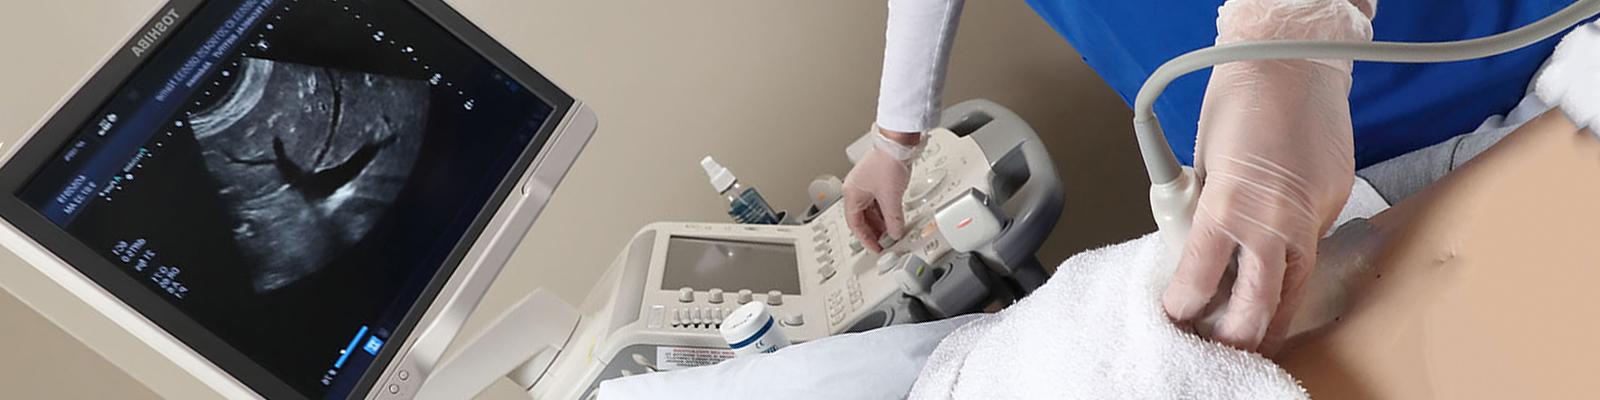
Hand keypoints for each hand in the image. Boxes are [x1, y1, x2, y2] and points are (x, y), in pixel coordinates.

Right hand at [843, 127, 920, 251]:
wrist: (898, 143)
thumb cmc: (887, 162)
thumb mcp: (891, 197)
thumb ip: (893, 219)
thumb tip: (894, 232)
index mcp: (852, 193)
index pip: (855, 224)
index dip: (866, 239)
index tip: (875, 248)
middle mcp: (856, 189)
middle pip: (862, 218)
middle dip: (874, 231)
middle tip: (884, 242)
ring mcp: (867, 184)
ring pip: (871, 211)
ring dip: (881, 222)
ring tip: (891, 232)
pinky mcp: (878, 180)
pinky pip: (879, 202)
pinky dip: (886, 212)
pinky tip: (894, 218)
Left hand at [1161, 0, 1370, 354]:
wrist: (1291, 66)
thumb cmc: (1238, 104)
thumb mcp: (1203, 165)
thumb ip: (1204, 214)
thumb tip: (1197, 253)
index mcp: (1227, 207)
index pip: (1200, 279)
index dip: (1183, 306)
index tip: (1174, 316)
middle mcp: (1271, 221)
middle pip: (1256, 306)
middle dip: (1235, 336)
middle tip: (1217, 348)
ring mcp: (1308, 218)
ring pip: (1293, 291)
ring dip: (1271, 320)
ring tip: (1253, 340)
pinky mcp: (1331, 208)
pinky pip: (1311, 254)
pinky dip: (1293, 275)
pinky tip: (1279, 286)